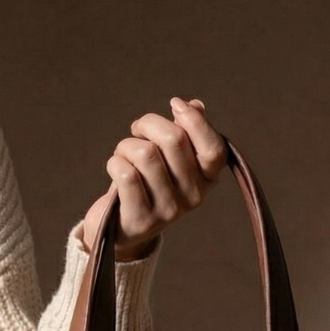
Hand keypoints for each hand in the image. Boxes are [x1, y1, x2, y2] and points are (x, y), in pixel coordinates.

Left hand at [81, 97, 226, 261]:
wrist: (121, 226)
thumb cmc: (147, 183)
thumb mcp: (170, 157)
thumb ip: (186, 132)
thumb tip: (194, 105)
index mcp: (207, 179)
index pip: (214, 149)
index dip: (194, 121)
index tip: (174, 104)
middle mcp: (194, 198)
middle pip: (174, 139)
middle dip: (149, 124)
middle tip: (137, 131)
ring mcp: (168, 211)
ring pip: (145, 153)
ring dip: (127, 145)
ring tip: (124, 153)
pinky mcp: (141, 220)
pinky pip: (126, 173)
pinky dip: (115, 163)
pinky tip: (115, 168)